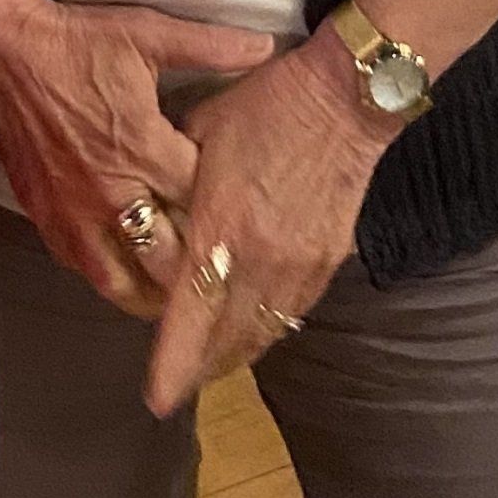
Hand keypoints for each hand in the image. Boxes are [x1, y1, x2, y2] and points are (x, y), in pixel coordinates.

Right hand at [0, 0, 274, 316]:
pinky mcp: (45, 215)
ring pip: (121, 282)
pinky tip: (126, 269)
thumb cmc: (74, 43)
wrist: (2, 49)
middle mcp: (111, 192)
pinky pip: (81, 268)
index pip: (201, 205)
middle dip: (196, 270)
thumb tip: (265, 47)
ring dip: (152, 291)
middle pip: (167, 262)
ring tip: (176, 292)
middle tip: (219, 270)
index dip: (226, 213)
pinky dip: (108, 276)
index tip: (243, 213)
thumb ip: (210, 46)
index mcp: (144, 149)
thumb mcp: (147, 33)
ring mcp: (74, 211)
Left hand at [144, 28, 399, 415]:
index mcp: (221, 226)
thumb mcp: (199, 134)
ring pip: (262, 333)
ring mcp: (299, 265)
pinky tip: (250, 330)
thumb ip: (175, 186)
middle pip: (227, 339)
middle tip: (174, 383)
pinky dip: (266, 330)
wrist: (342, 99)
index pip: (191, 314)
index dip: (174, 362)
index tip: (156, 398)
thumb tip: (154, 213)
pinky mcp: (327, 262)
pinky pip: (291, 313)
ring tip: (207, 365)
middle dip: (199, 368)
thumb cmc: (262, 106)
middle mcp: (261, 258)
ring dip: (232, 355)